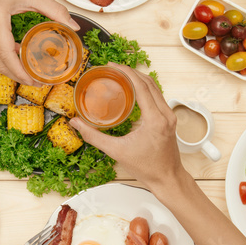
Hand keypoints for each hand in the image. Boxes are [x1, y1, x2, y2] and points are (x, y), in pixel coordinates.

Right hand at [0, 0, 79, 84]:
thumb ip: (55, 10)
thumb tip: (74, 26)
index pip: (5, 54)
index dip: (20, 71)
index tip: (34, 80)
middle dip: (16, 75)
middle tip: (35, 82)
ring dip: (9, 68)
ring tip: (28, 73)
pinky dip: (3, 57)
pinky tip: (18, 57)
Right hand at [68, 65, 186, 190]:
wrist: (167, 179)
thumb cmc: (146, 168)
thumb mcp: (116, 151)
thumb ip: (94, 136)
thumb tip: (75, 123)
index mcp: (155, 120)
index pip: (142, 87)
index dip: (127, 72)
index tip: (112, 66)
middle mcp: (166, 114)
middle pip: (150, 83)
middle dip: (131, 72)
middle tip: (113, 68)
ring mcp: (170, 116)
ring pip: (155, 88)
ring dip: (139, 79)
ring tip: (121, 75)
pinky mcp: (169, 119)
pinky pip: (158, 97)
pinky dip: (145, 89)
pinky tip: (132, 89)